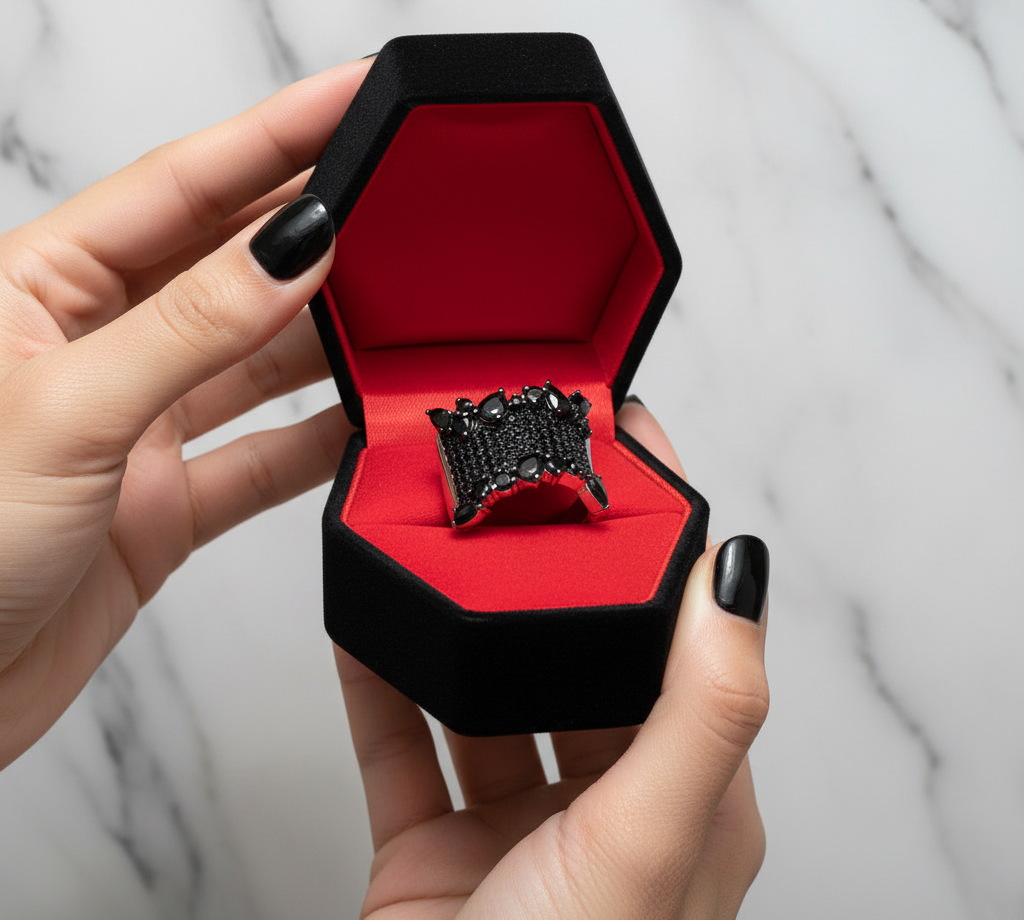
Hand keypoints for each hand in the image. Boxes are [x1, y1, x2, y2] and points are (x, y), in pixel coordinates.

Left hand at [0, 60, 370, 767]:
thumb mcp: (65, 415)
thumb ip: (189, 331)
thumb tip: (290, 251)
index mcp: (38, 290)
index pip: (180, 188)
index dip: (274, 135)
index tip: (355, 96)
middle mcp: (93, 348)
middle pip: (228, 265)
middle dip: (314, 226)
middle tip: (399, 190)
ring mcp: (134, 428)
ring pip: (253, 362)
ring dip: (327, 339)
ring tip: (405, 304)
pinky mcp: (162, 504)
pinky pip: (259, 459)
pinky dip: (315, 442)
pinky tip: (367, 421)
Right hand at [336, 401, 768, 918]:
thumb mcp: (649, 840)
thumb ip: (703, 708)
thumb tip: (738, 573)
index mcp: (684, 791)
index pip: (681, 634)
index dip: (659, 540)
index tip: (629, 449)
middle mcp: (604, 798)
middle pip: (578, 650)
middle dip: (549, 568)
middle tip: (520, 481)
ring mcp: (513, 821)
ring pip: (484, 686)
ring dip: (461, 618)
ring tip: (440, 535)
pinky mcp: (432, 844)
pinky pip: (400, 737)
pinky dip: (379, 676)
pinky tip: (365, 615)